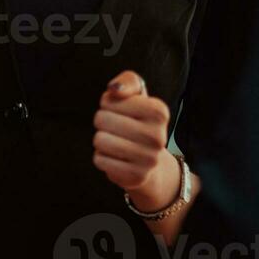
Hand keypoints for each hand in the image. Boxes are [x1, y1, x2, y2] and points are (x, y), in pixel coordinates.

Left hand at [91, 69, 175, 208]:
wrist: (150, 162)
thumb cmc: (137, 121)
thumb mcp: (136, 96)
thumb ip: (127, 81)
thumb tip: (114, 89)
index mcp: (159, 111)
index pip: (108, 100)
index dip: (107, 104)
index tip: (121, 112)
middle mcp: (158, 136)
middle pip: (101, 119)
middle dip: (102, 122)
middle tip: (116, 128)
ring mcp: (149, 159)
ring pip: (99, 140)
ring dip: (101, 140)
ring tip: (115, 142)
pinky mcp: (136, 177)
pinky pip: (99, 160)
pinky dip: (102, 158)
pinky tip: (116, 158)